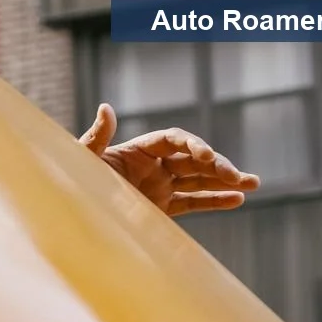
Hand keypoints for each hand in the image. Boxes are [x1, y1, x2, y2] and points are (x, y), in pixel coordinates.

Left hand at [80, 103, 260, 215]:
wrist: (68, 214)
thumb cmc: (71, 183)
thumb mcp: (82, 161)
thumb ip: (96, 137)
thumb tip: (105, 107)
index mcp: (137, 150)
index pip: (173, 140)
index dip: (192, 146)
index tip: (204, 157)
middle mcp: (153, 165)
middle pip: (192, 160)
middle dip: (217, 166)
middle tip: (238, 177)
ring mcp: (159, 186)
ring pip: (198, 180)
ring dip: (225, 181)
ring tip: (253, 184)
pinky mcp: (160, 208)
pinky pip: (191, 202)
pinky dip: (213, 201)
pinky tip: (237, 200)